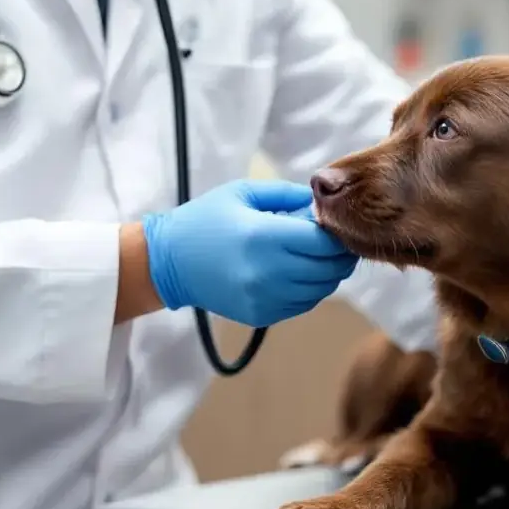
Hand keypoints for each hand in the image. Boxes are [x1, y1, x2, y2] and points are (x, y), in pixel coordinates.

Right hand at [141, 180, 356, 326]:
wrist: (168, 263)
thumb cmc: (206, 221)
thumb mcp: (243, 193)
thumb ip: (286, 194)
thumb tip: (321, 202)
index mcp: (264, 236)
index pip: (323, 242)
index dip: (337, 234)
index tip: (337, 225)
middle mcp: (268, 272)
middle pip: (327, 269)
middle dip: (339, 256)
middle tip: (339, 242)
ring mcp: (265, 298)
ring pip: (320, 291)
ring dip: (329, 275)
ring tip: (322, 258)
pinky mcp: (261, 315)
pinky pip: (303, 305)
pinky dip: (311, 290)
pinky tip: (302, 274)